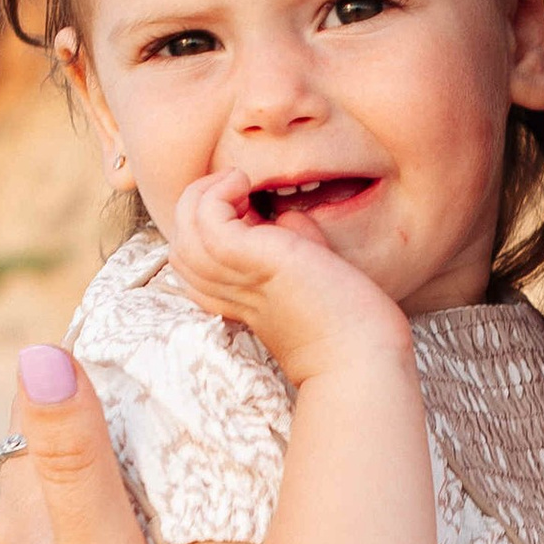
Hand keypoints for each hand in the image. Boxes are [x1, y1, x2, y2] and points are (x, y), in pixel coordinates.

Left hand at [0, 343, 196, 543]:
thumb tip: (36, 351)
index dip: (73, 367)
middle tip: (149, 382)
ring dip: (83, 494)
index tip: (121, 323)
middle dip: (82, 425)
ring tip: (141, 466)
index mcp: (21, 523)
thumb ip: (70, 454)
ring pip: (46, 527)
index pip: (33, 414)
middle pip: (38, 468)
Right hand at [167, 170, 414, 390]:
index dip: (207, 230)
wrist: (363, 361)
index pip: (194, 266)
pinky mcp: (253, 263)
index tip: (246, 210)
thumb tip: (286, 215)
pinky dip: (217, 194)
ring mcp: (239, 277)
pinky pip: (207, 220)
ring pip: (184, 231)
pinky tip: (245, 184)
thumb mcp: (311, 271)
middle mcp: (230, 293)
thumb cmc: (350, 325)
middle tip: (236, 191)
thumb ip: (295, 241)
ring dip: (203, 194)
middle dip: (196, 207)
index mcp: (240, 301)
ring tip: (238, 182)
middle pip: (180, 248)